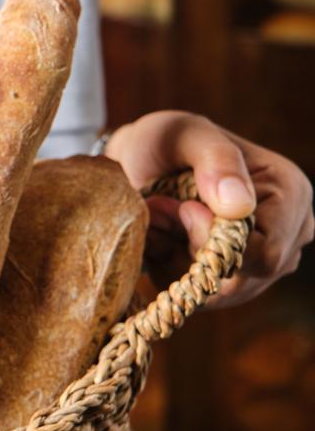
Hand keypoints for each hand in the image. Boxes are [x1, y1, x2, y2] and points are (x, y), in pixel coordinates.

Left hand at [106, 111, 313, 307]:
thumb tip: (239, 206)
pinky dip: (172, 271)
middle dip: (190, 252)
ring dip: (176, 260)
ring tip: (161, 217)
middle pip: (244, 280)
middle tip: (160, 210)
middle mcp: (290, 231)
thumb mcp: (184, 135)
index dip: (213, 242)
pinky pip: (200, 295)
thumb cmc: (166, 141)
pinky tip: (162, 238)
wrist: (140, 161)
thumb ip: (216, 160)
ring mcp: (266, 259)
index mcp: (290, 193)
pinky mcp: (235, 277)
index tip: (180, 209)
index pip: (264, 252)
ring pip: (220, 292)